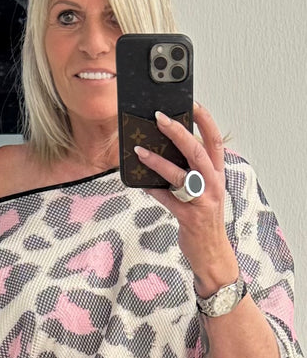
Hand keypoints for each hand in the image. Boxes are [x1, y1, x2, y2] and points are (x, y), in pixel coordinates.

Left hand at [134, 102, 228, 274]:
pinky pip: (167, 199)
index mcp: (217, 175)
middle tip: (159, 117)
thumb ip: (192, 172)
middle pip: (197, 151)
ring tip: (139, 151)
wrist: (212, 253)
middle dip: (178, 132)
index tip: (192, 103)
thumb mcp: (205, 191)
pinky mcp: (188, 218)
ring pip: (180, 175)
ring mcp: (202, 201)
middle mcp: (212, 185)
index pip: (215, 141)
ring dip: (157, 161)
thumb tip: (165, 151)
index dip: (205, 121)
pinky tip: (139, 181)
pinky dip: (152, 189)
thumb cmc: (204, 218)